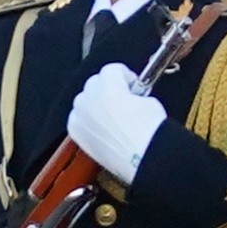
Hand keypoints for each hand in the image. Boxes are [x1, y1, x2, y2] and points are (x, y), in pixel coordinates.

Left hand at [63, 62, 165, 181]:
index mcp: (108, 86)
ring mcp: (80, 117)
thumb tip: (132, 97)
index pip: (112, 69)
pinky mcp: (77, 134)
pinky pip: (76, 119)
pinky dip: (86, 120)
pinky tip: (101, 128)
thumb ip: (134, 94)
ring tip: (111, 115)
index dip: (125, 76)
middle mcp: (90, 99)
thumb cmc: (149, 132)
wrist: (143, 158)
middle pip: (94, 83)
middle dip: (107, 88)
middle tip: (123, 100)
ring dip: (95, 103)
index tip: (133, 85)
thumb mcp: (149, 102)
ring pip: (82, 100)